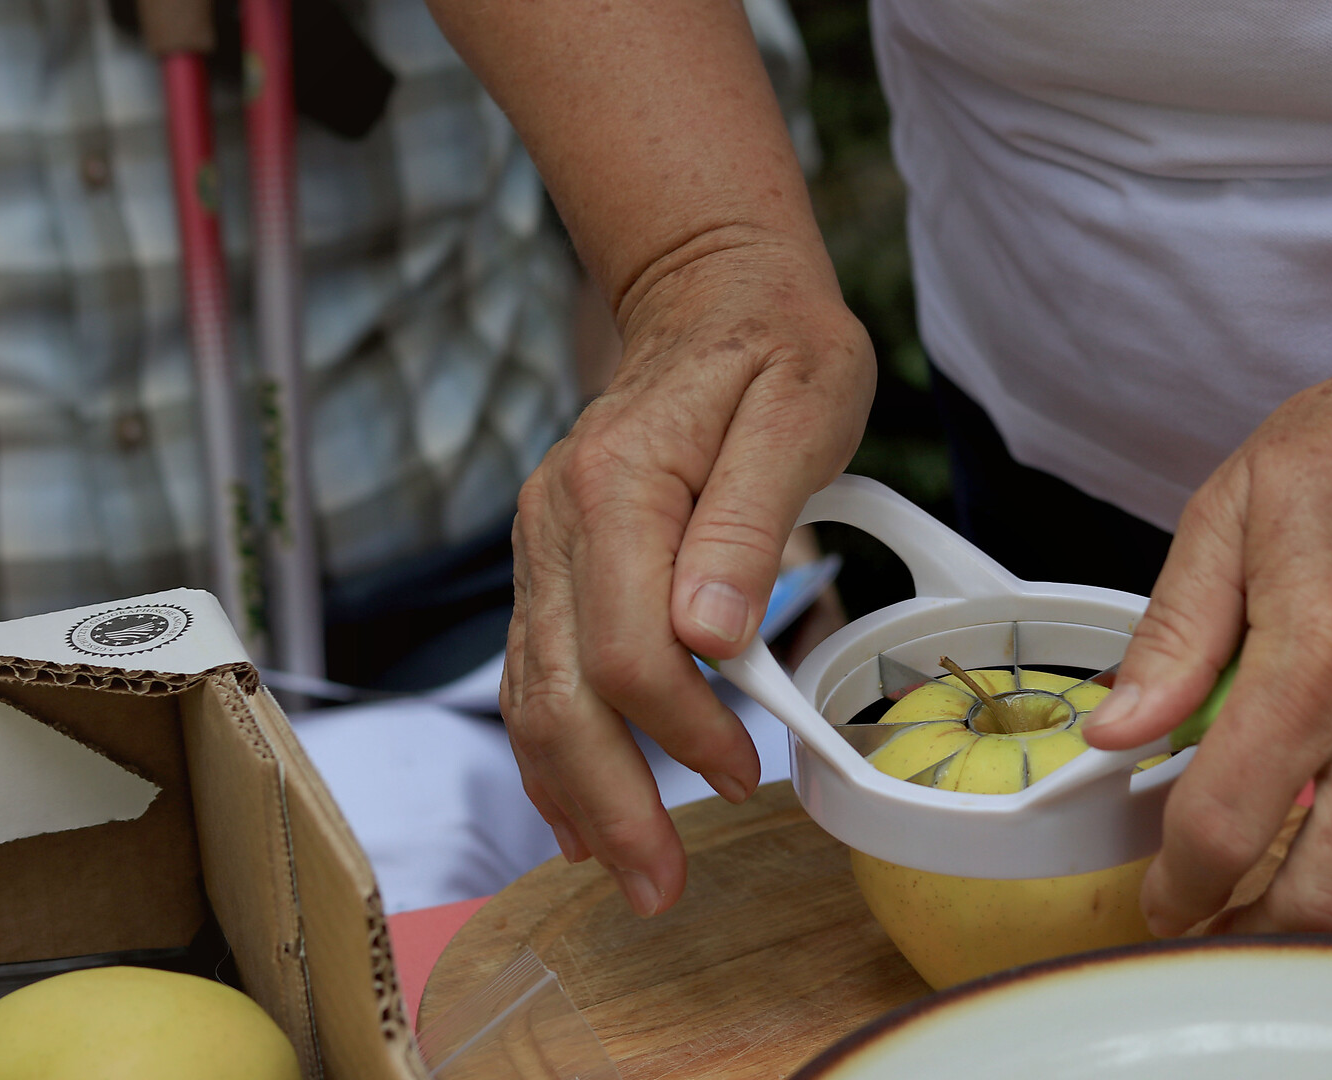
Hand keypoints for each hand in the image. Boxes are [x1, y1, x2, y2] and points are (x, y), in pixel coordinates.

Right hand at [502, 234, 873, 915]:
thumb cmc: (773, 345)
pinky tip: (577, 810)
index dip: (685, 729)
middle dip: (609, 804)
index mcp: (618, 487)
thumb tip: (712, 638)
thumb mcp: (798, 410)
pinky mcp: (554, 564)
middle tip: (657, 888)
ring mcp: (544, 545)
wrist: (711, 293)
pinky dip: (552, 750)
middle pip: (562, 695)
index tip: (747, 771)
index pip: (631, 649)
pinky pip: (536, 672)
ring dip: (573, 796)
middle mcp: (558, 522)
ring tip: (625, 873)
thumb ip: (751, 524)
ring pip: (533, 695)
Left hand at [1083, 284, 1331, 941]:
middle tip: (1218, 927)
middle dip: (1251, 935)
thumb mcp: (1233, 509)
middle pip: (1318, 898)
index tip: (1165, 900)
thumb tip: (1115, 728)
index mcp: (1315, 660)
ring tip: (1290, 918)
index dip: (1180, 888)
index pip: (1227, 827)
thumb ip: (1173, 633)